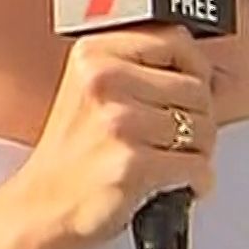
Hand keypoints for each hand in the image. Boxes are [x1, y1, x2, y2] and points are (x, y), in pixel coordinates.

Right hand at [7, 25, 217, 248]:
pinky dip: (196, 181)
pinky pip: (198, 167)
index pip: (176, 41)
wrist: (42, 207)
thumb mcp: (92, 89)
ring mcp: (118, 123)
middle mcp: (104, 81)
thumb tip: (206, 72)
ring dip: (198, 153)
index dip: (195, 68)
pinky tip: (174, 184)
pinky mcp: (132, 165)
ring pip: (203, 129)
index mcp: (94, 54)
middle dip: (198, 118)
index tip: (192, 87)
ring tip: (171, 160)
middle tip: (177, 137)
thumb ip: (141, 69)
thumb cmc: (72, 154)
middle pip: (197, 88)